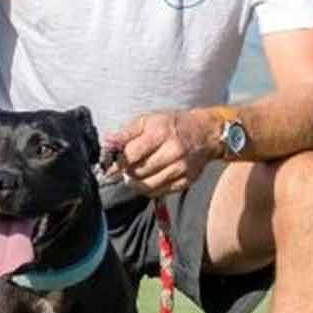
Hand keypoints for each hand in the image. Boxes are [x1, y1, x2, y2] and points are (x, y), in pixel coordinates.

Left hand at [104, 109, 219, 196]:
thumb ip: (126, 133)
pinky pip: (161, 191)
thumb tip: (107, 143)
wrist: (205, 133)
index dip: (118, 162)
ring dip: (136, 183)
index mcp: (160, 133)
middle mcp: (172, 151)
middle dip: (127, 173)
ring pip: (148, 186)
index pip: (131, 155)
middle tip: (125, 169)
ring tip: (135, 176)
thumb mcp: (148, 120)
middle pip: (138, 172)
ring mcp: (181, 168)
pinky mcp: (187, 180)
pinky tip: (149, 179)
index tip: (112, 165)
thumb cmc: (172, 125)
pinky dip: (150, 188)